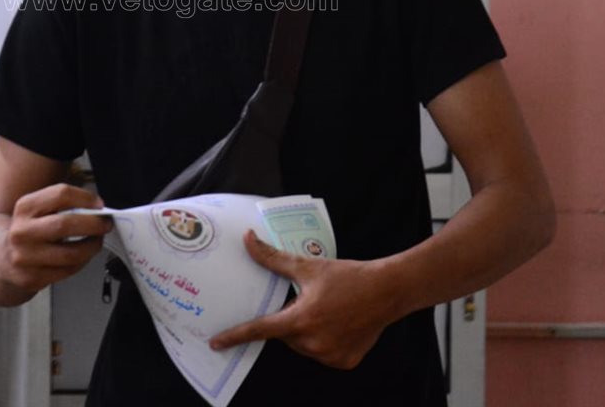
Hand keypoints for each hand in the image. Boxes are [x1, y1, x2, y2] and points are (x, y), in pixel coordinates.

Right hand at [0, 183, 112, 294]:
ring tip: (97, 241)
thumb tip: (97, 208)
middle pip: (66, 224)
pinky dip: (82, 262)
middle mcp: (21, 231)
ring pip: (71, 253)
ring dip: (91, 246)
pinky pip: (68, 270)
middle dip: (93, 224)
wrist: (0, 259)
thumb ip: (63, 205)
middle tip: (105, 224)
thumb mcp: (37, 210)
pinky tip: (83, 255)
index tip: (99, 204)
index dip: (85, 198)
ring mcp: (25, 257)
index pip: (60, 194)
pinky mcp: (31, 278)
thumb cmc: (29, 231)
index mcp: (24, 207)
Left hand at [208, 230, 404, 369]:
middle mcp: (313, 343)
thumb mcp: (308, 267)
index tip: (216, 343)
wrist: (388, 290)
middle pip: (286, 335)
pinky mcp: (344, 362)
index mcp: (300, 320)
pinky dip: (325, 340)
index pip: (260, 329)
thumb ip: (273, 259)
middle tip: (309, 301)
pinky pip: (323, 354)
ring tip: (328, 310)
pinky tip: (339, 323)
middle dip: (291, 319)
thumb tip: (248, 241)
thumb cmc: (348, 276)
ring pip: (304, 346)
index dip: (236, 336)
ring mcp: (330, 356)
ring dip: (307, 331)